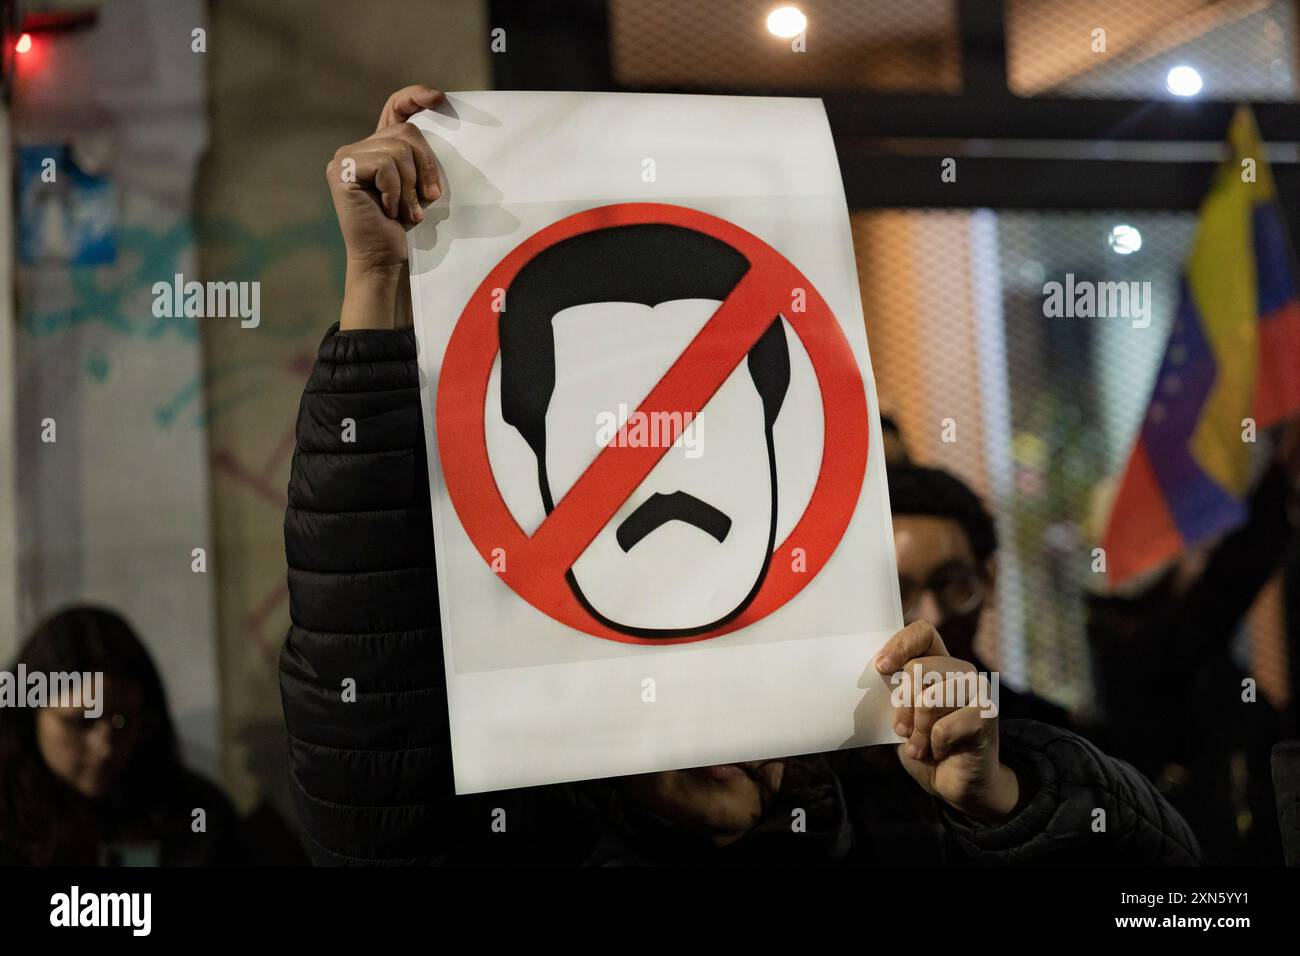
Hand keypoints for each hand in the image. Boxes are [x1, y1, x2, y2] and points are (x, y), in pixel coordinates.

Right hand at [326, 84, 443, 329]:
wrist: (388, 260)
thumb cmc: (407, 228)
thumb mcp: (422, 186)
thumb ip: (422, 158)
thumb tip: (439, 123)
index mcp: (379, 148)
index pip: (395, 108)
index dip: (415, 97)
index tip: (439, 99)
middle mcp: (359, 148)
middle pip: (406, 131)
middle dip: (426, 166)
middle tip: (429, 199)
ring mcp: (346, 158)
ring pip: (398, 149)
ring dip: (411, 185)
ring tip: (407, 210)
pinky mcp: (341, 171)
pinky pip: (385, 165)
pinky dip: (396, 191)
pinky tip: (389, 211)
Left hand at [873, 621, 1018, 823]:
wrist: (954, 783)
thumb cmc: (923, 745)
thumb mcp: (902, 715)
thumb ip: (894, 691)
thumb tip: (876, 671)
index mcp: (938, 663)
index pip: (923, 632)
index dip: (900, 645)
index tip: (882, 668)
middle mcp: (961, 670)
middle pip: (918, 668)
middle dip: (903, 706)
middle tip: (903, 730)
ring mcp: (978, 690)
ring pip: (930, 699)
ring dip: (918, 731)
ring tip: (921, 746)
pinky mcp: (987, 714)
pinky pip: (943, 728)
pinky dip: (934, 746)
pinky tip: (941, 752)